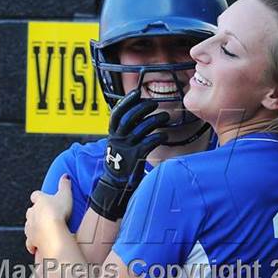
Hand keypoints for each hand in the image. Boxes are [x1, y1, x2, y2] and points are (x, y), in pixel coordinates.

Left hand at [25, 175, 72, 253]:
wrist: (52, 231)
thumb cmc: (59, 212)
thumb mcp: (65, 195)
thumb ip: (65, 184)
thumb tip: (65, 175)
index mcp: (39, 201)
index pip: (36, 196)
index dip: (39, 197)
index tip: (43, 199)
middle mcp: (32, 213)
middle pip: (30, 211)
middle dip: (35, 212)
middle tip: (44, 215)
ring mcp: (30, 226)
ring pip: (28, 225)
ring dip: (34, 227)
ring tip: (42, 230)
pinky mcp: (31, 239)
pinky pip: (29, 242)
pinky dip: (32, 244)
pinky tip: (35, 247)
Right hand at [89, 89, 168, 220]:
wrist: (115, 184)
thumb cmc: (119, 163)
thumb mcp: (117, 144)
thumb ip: (123, 131)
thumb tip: (135, 115)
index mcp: (112, 134)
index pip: (117, 113)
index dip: (126, 101)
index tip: (137, 93)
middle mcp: (118, 139)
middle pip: (129, 117)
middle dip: (143, 107)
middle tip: (154, 104)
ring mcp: (126, 148)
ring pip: (141, 128)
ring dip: (155, 120)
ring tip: (165, 117)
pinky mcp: (136, 158)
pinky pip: (149, 143)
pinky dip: (158, 137)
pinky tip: (164, 136)